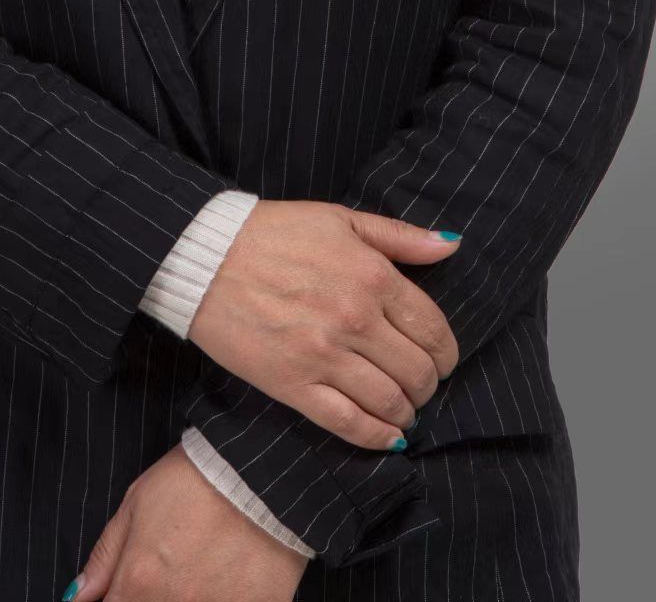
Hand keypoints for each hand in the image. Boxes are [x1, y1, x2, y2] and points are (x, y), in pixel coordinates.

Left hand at [63, 443, 307, 600]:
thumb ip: (106, 557)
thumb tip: (77, 597)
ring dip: (181, 598)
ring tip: (193, 573)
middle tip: (162, 573)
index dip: (113, 599)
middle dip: (145, 598)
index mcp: (138, 584)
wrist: (260, 469)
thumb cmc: (193, 478)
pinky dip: (216, 599)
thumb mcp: (136, 503)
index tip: (123, 589)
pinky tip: (219, 581)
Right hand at [187, 199, 461, 448]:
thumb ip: (399, 235)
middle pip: (417, 371)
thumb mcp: (340, 218)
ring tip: (403, 410)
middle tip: (421, 386)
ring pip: (389, 402)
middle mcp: (356, 318)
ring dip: (406, 413)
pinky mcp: (293, 384)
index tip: (442, 360)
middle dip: (428, 385)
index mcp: (372, 275)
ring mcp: (325, 355)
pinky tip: (386, 437)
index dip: (446, 353)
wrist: (206, 256)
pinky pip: (348, 423)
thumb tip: (450, 245)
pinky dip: (376, 436)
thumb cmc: (274, 232)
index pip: (433, 329)